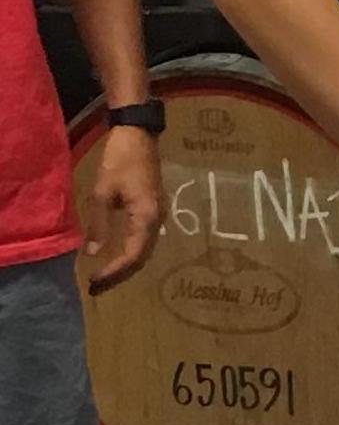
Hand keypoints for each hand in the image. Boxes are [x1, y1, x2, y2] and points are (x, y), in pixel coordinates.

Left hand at [84, 125, 162, 293]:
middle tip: (97, 286)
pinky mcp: (154, 210)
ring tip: (105, 275)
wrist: (139, 137)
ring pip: (144, 249)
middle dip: (120, 274)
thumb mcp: (102, 193)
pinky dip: (131, 252)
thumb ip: (99, 224)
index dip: (114, 271)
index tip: (94, 281)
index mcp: (146, 216)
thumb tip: (93, 253)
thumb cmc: (119, 161)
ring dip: (126, 265)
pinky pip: (144, 239)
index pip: (133, 255)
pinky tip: (117, 255)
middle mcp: (157, 220)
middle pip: (142, 257)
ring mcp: (158, 215)